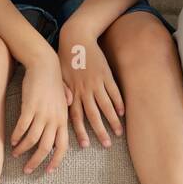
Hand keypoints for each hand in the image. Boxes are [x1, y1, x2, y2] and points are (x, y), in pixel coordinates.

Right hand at [12, 52, 71, 174]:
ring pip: (32, 139)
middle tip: (27, 170)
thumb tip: (67, 107)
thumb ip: (65, 104)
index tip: (48, 171)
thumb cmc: (53, 79)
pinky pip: (22, 127)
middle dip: (36, 161)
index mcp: (63, 119)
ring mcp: (42, 113)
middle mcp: (54, 119)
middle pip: (46, 148)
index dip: (55, 161)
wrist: (44, 63)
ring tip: (15, 153)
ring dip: (23, 149)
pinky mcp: (30, 106)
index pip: (62, 146)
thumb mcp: (63, 95)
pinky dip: (17, 136)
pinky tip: (12, 141)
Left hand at [57, 21, 124, 148]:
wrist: (77, 38)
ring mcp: (96, 83)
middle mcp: (84, 90)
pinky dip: (119, 103)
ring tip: (118, 133)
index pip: (76, 116)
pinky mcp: (106, 75)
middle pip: (93, 115)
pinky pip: (114, 92)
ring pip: (106, 106)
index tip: (85, 145)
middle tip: (107, 145)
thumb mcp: (59, 76)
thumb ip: (63, 92)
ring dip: (113, 121)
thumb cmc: (66, 58)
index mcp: (72, 92)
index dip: (81, 131)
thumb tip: (66, 107)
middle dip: (100, 131)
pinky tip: (123, 113)